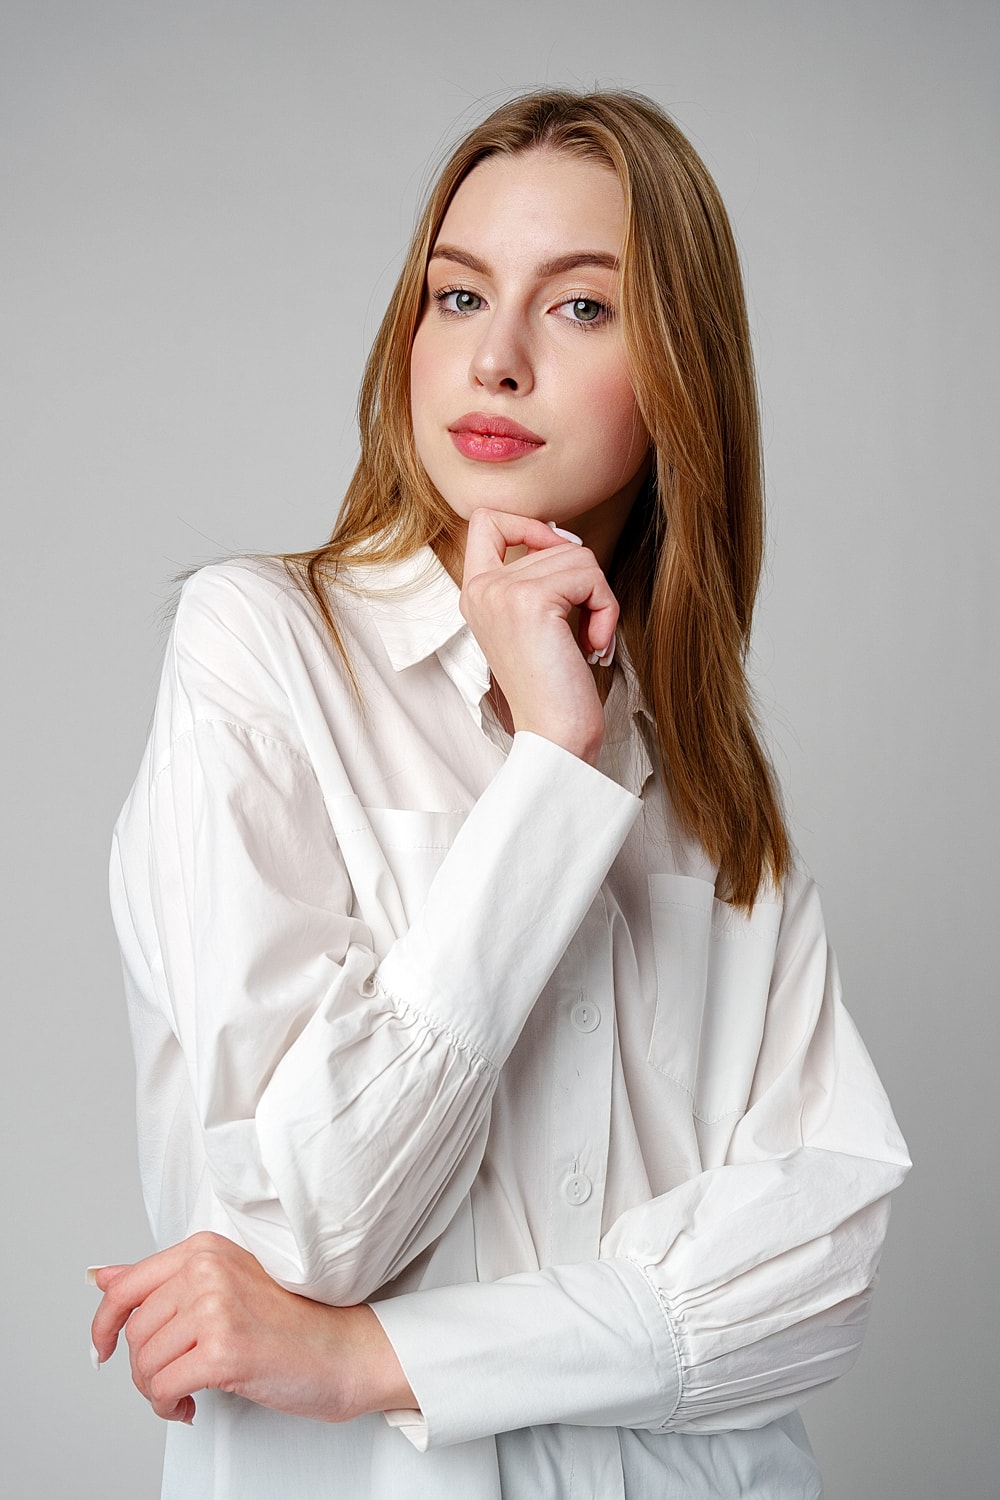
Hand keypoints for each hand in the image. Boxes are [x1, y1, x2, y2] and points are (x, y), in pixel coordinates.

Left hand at [90, 1232, 415, 1425]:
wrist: (343, 1351)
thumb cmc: (291, 1321)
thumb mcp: (223, 1285)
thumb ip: (160, 1280)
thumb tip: (101, 1276)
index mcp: (206, 1248)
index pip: (126, 1285)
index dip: (104, 1324)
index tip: (103, 1348)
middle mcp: (208, 1269)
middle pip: (134, 1332)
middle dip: (143, 1368)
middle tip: (170, 1380)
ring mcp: (216, 1307)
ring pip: (145, 1363)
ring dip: (157, 1392)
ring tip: (185, 1393)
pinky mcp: (224, 1350)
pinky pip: (163, 1389)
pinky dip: (169, 1408)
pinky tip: (191, 1406)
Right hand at [460, 509, 617, 764]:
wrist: (554, 736)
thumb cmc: (554, 687)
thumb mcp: (535, 623)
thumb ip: (536, 578)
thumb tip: (562, 536)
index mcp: (475, 593)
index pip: (487, 521)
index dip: (530, 526)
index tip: (556, 559)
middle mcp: (481, 588)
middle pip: (553, 541)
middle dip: (584, 581)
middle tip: (581, 629)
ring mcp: (502, 592)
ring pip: (577, 555)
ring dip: (598, 598)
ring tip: (585, 640)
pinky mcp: (530, 600)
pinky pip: (589, 575)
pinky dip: (605, 608)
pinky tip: (592, 643)